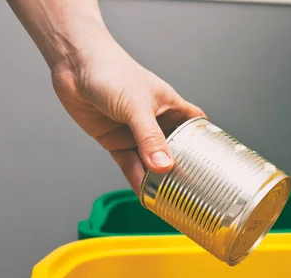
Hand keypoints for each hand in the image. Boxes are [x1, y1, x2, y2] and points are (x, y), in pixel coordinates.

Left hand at [51, 41, 204, 193]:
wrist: (73, 65)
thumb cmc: (111, 70)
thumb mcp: (136, 106)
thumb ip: (149, 138)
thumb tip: (164, 166)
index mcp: (171, 107)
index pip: (196, 128)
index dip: (206, 144)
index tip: (216, 164)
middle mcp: (156, 122)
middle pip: (174, 151)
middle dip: (181, 170)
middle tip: (192, 191)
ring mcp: (135, 133)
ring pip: (151, 162)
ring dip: (157, 179)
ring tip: (168, 199)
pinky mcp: (115, 141)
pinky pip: (129, 165)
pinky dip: (136, 179)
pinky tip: (144, 193)